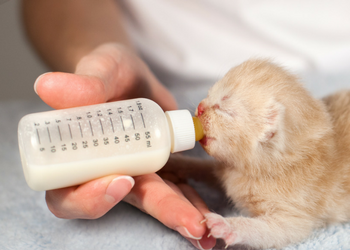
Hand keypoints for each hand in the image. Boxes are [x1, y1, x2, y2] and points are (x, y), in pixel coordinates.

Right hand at [36, 43, 215, 248]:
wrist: (131, 74)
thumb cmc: (107, 73)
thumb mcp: (99, 70)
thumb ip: (84, 82)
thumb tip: (47, 86)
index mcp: (75, 158)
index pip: (70, 194)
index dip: (90, 198)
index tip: (121, 179)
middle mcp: (104, 171)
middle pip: (123, 201)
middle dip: (158, 211)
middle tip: (189, 224)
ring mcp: (136, 172)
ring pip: (154, 199)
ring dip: (181, 214)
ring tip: (206, 227)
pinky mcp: (160, 168)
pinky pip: (175, 188)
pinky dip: (192, 201)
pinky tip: (210, 212)